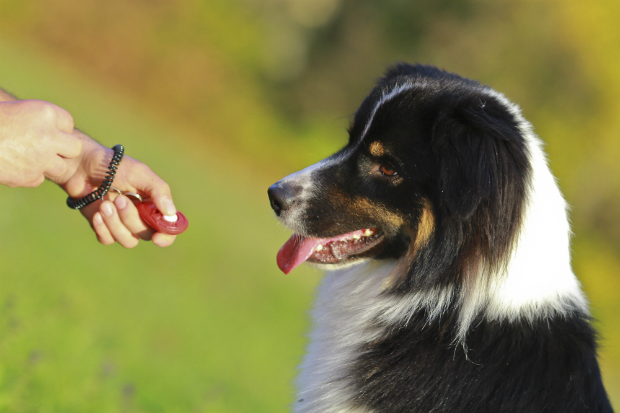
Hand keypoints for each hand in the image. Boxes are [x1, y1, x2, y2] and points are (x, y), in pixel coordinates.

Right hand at [0, 100, 81, 186]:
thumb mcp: (14, 111)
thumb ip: (37, 121)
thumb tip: (57, 133)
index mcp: (45, 112)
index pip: (67, 122)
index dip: (57, 129)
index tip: (45, 131)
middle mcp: (49, 135)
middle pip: (74, 148)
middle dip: (62, 151)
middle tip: (45, 150)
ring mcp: (42, 158)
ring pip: (62, 168)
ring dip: (48, 166)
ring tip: (27, 159)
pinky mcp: (31, 176)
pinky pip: (39, 179)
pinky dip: (28, 176)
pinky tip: (12, 167)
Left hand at [59, 135, 177, 247]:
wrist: (82, 165)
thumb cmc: (114, 166)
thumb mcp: (140, 174)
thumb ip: (158, 191)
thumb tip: (171, 214)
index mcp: (155, 205)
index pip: (168, 228)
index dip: (166, 236)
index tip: (157, 237)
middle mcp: (142, 217)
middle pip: (146, 234)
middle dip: (131, 219)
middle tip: (119, 199)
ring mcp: (123, 224)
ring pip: (128, 240)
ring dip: (115, 224)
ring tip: (104, 204)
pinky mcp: (104, 228)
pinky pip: (108, 240)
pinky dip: (102, 228)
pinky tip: (96, 213)